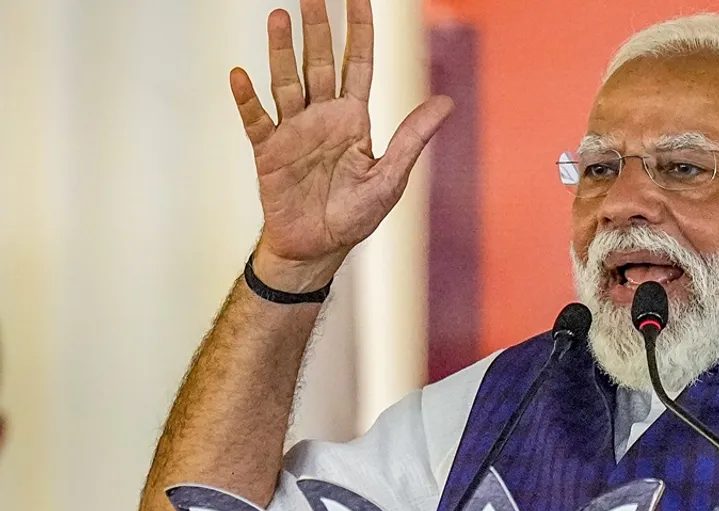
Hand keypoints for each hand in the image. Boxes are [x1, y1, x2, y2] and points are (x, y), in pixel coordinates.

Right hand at [231, 0, 452, 290]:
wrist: (317, 249)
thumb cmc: (355, 216)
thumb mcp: (391, 176)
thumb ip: (413, 137)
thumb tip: (447, 101)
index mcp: (353, 119)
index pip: (357, 64)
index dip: (359, 31)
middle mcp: (321, 117)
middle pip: (318, 63)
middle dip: (318, 29)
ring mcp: (292, 131)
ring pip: (286, 81)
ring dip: (282, 51)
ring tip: (280, 18)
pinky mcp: (268, 151)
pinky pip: (256, 120)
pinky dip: (247, 99)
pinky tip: (241, 75)